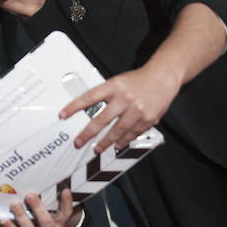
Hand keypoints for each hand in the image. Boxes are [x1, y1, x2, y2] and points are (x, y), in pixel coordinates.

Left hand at [0, 190, 78, 226]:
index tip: (65, 191)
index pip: (65, 214)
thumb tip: (34, 183)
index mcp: (56, 225)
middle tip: (30, 195)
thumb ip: (40, 205)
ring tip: (15, 204)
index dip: (66, 203)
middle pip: (46, 222)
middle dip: (38, 208)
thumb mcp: (43, 219)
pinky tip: (4, 219)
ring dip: (21, 217)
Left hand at [60, 64, 179, 152]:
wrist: (163, 77)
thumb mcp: (119, 81)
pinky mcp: (148, 119)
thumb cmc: (138, 79)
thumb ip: (107, 95)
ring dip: (106, 142)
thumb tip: (90, 111)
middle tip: (79, 142)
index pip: (90, 97)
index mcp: (115, 85)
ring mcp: (137, 110)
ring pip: (117, 131)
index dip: (74, 107)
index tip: (63, 115)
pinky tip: (118, 145)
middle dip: (88, 133)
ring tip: (97, 149)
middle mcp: (125, 98)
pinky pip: (133, 134)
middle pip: (102, 119)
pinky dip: (124, 140)